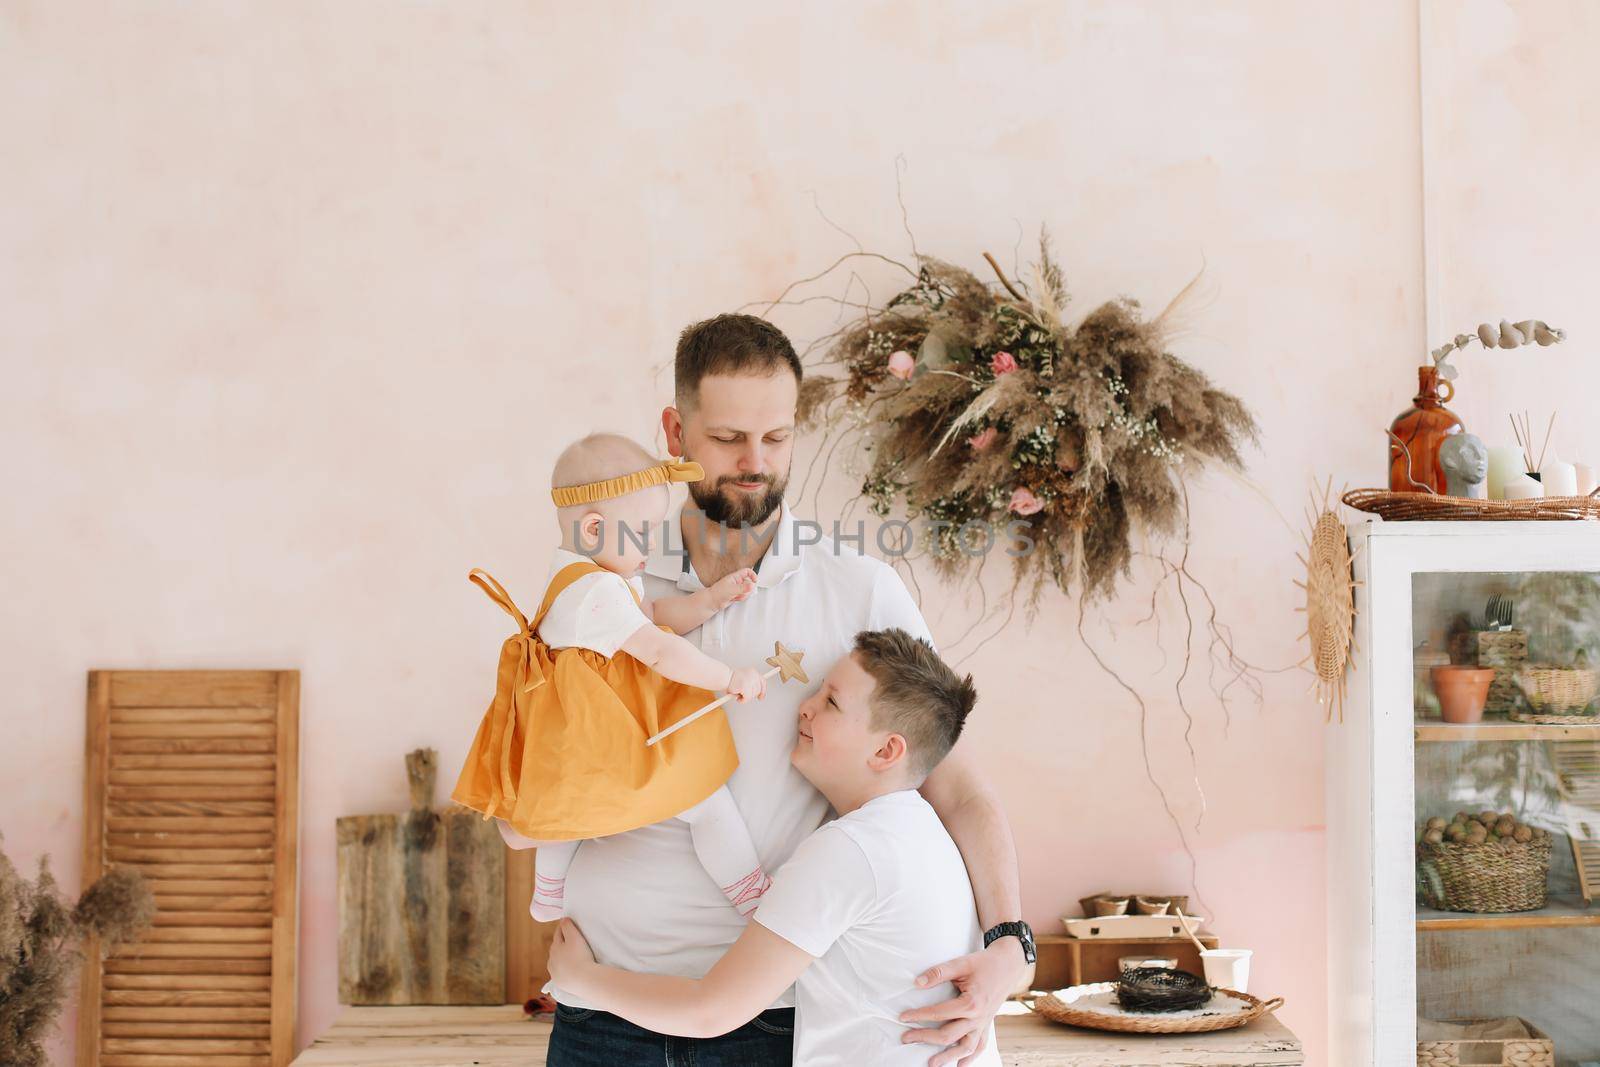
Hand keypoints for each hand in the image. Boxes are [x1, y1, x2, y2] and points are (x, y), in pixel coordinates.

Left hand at [546, 919, 595, 990]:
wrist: (584, 979)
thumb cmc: (580, 956)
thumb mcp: (575, 937)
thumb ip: (568, 926)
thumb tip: (563, 920)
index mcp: (555, 947)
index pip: (558, 933)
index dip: (564, 927)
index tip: (569, 923)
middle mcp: (551, 960)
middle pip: (556, 947)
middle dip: (562, 943)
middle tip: (572, 940)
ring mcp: (554, 972)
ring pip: (557, 961)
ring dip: (562, 957)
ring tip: (572, 956)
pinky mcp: (559, 982)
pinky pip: (561, 973)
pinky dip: (564, 970)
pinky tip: (571, 970)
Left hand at [711, 567, 757, 608]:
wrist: (712, 602)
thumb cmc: (717, 593)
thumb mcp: (732, 589)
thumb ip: (743, 588)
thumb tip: (752, 585)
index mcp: (735, 576)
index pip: (747, 571)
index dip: (752, 575)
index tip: (755, 581)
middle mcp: (737, 582)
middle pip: (749, 582)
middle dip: (748, 589)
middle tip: (744, 592)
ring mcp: (737, 589)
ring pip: (747, 590)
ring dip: (743, 595)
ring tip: (736, 596)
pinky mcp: (736, 595)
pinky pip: (744, 596)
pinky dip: (741, 598)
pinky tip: (734, 599)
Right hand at [727, 666, 765, 702]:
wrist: (723, 677)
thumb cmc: (731, 680)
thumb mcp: (744, 678)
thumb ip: (751, 684)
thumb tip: (759, 695)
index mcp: (753, 672)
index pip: (763, 682)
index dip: (763, 691)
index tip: (760, 698)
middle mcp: (754, 675)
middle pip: (758, 690)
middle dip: (751, 695)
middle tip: (742, 694)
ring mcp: (750, 681)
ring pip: (752, 695)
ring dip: (745, 698)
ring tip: (738, 693)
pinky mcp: (745, 687)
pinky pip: (747, 698)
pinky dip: (742, 700)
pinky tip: (736, 696)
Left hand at [899, 937, 1024, 1066]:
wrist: (1008, 965)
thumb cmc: (983, 963)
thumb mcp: (961, 963)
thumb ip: (938, 973)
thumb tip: (917, 982)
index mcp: (971, 1003)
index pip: (939, 1014)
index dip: (919, 1015)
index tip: (903, 1017)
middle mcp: (978, 1018)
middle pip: (948, 1035)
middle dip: (925, 1037)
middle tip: (905, 1038)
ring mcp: (983, 1024)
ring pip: (965, 1047)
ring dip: (948, 1057)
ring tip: (931, 1063)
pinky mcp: (987, 1025)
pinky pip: (980, 1046)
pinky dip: (971, 1058)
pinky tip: (960, 1065)